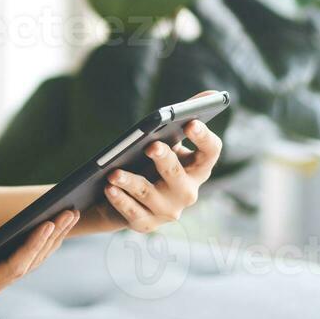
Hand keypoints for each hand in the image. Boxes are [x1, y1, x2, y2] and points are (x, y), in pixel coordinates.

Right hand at [0, 191, 79, 302]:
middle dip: (50, 238)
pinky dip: (46, 234)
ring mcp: (2, 269)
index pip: (14, 268)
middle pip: (30, 263)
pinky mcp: (7, 256)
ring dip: (55, 235)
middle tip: (68, 214)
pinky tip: (60, 218)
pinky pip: (32, 248)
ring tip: (71, 212)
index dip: (32, 248)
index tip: (47, 225)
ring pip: (36, 256)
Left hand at [99, 90, 224, 233]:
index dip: (203, 138)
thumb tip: (211, 94)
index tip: (191, 122)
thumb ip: (185, 116)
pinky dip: (119, 200)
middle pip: (178, 175)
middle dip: (165, 160)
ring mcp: (168, 211)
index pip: (211, 153)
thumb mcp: (167, 141)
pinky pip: (132, 212)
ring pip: (149, 194)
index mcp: (197, 169)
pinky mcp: (146, 224)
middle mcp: (187, 192)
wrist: (126, 198)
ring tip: (113, 172)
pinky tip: (108, 188)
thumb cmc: (150, 163)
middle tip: (151, 146)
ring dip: (131, 182)